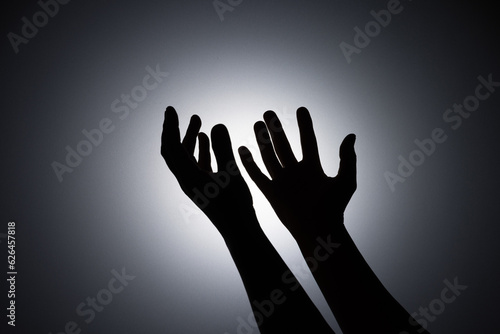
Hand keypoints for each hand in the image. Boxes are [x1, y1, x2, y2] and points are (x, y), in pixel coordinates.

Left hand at [161, 106, 255, 237]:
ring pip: (185, 157)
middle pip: (173, 151)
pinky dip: (199, 149)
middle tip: (178, 112)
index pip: (172, 147)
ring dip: (188, 138)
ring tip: (197, 120)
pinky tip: (206, 138)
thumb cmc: (235, 204)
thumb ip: (223, 148)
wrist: (239, 229)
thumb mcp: (231, 172)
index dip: (170, 127)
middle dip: (175, 130)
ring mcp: (194, 183)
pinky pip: (196, 163)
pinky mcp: (203, 186)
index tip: (171, 109)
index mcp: (188, 177)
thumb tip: (216, 124)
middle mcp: (186, 179)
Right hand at [238, 107, 355, 240]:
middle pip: (283, 145)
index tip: (301, 109)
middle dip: (276, 129)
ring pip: (269, 156)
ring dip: (262, 140)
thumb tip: (351, 135)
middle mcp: (296, 172)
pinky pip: (257, 175)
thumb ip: (347, 158)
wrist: (319, 231)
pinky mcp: (271, 193)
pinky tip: (242, 149)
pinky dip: (249, 163)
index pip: (307, 141)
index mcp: (313, 168)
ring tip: (257, 123)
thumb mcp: (345, 180)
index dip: (305, 125)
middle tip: (269, 112)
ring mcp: (282, 182)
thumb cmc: (335, 208)